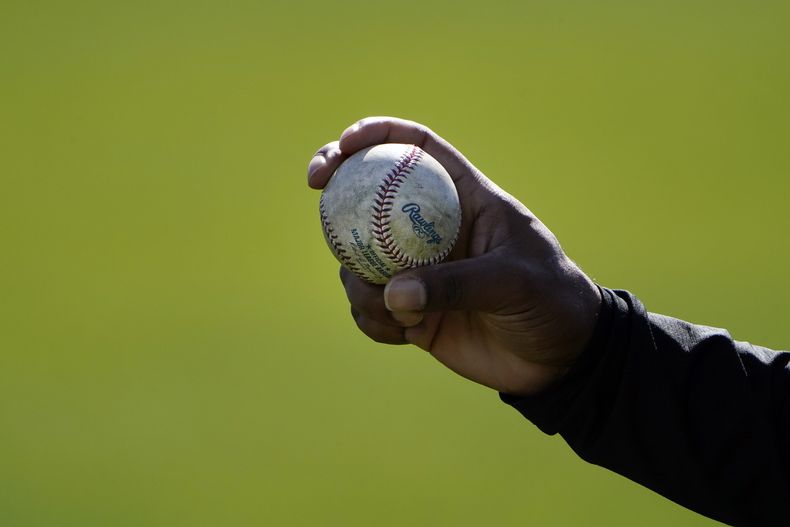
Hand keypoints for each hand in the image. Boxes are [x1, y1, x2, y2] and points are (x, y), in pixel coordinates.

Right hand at [308, 117, 601, 395]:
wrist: (559, 358)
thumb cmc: (550, 300)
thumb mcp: (512, 281)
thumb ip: (456, 284)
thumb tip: (392, 292)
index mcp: (464, 199)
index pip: (416, 148)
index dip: (377, 134)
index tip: (345, 144)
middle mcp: (433, 229)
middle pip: (370, 194)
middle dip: (337, 187)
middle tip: (317, 188)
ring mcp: (417, 271)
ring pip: (360, 260)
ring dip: (358, 281)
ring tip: (392, 311)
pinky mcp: (410, 312)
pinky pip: (371, 309)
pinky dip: (371, 320)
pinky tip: (402, 333)